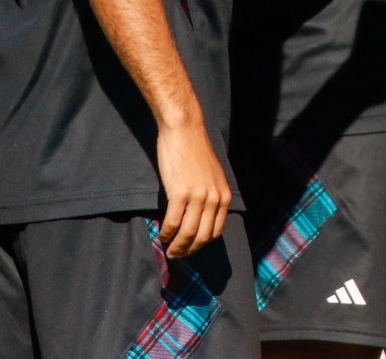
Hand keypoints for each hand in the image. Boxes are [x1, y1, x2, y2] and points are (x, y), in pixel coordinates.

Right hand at [156, 117, 231, 257]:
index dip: (201, 245)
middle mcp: (215, 199)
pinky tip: (162, 234)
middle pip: (202, 237)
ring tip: (169, 249)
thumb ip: (210, 197)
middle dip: (189, 250)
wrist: (184, 130)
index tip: (190, 249)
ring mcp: (198, 197)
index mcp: (224, 196)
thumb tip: (200, 220)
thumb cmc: (195, 152)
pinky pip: (173, 222)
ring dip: (177, 246)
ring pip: (188, 233)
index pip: (215, 231)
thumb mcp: (212, 178)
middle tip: (177, 255)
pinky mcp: (181, 193)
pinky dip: (167, 232)